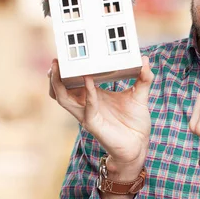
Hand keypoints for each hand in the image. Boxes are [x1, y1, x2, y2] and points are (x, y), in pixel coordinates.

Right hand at [48, 56, 153, 174]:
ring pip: (63, 99)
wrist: (139, 145)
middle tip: (56, 60)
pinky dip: (87, 94)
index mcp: (93, 95)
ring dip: (58, 84)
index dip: (67, 68)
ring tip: (59, 68)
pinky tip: (89, 81)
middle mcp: (86, 104)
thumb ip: (144, 78)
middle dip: (54, 75)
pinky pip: (86, 107)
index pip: (74, 80)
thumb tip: (145, 60)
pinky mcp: (93, 124)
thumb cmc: (135, 123)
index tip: (66, 53)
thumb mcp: (139, 95)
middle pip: (60, 89)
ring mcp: (87, 114)